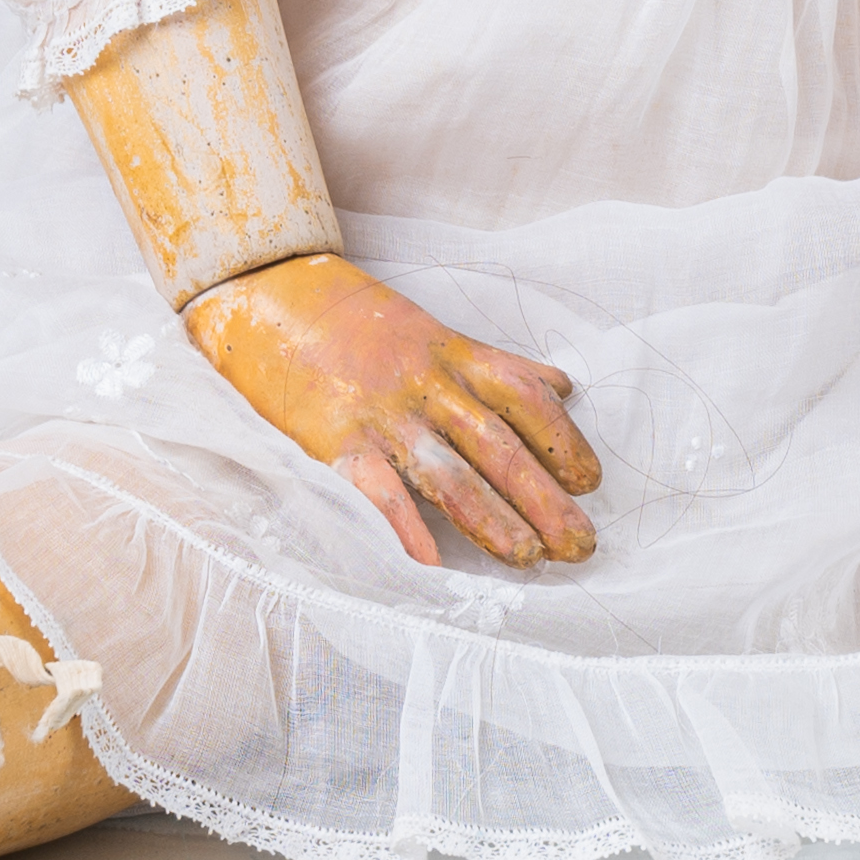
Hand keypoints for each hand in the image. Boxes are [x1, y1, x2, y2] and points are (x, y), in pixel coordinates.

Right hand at [186, 252, 600, 567]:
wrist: (268, 292)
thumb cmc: (357, 320)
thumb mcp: (435, 331)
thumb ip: (497, 365)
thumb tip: (564, 387)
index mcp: (454, 355)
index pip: (525, 398)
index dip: (563, 440)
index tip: (592, 481)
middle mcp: (427, 385)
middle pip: (498, 446)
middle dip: (544, 497)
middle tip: (581, 543)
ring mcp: (382, 414)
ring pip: (449, 473)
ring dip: (492, 520)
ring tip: (528, 559)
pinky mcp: (336, 441)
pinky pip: (377, 492)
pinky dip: (403, 530)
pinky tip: (430, 567)